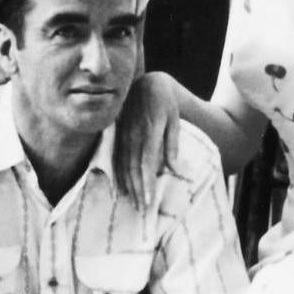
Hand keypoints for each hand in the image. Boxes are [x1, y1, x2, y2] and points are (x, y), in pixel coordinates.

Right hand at [117, 74, 183, 205]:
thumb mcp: (174, 120)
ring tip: (133, 203)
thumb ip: (172, 145)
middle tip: (142, 210)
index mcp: (149, 131)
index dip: (147, 184)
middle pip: (133, 168)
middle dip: (138, 191)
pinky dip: (119, 174)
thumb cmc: (164, 102)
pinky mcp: (117, 134)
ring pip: (123, 165)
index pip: (147, 163)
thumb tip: (176, 170)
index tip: (149, 202)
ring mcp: (123, 135)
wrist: (144, 83)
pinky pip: (117, 158)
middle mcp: (133, 135)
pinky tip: (122, 186)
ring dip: (128, 186)